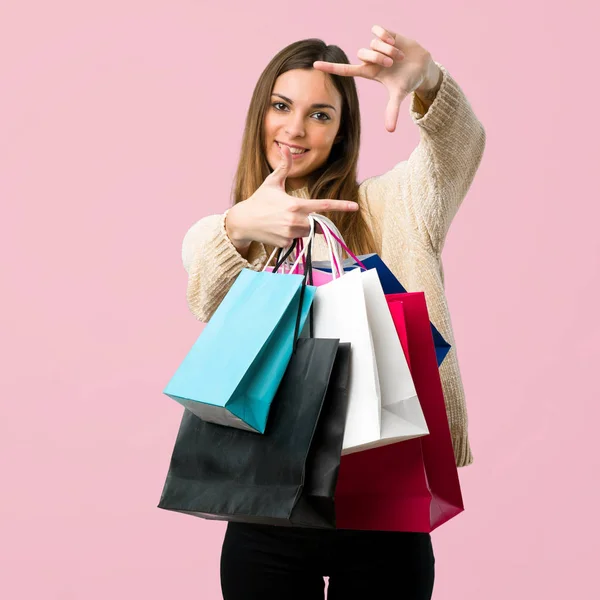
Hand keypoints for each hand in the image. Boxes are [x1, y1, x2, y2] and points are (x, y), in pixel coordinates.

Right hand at [226, 143, 358, 250]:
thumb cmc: (258, 200)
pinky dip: (290, 237)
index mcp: (296, 205)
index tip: (355, 206)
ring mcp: (291, 234)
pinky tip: (277, 231)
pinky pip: (296, 241)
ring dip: (300, 228)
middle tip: (292, 215)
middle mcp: (295, 221)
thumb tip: (286, 148)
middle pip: (316, 223)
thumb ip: (283, 166)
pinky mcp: (285, 244)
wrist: (243, 222)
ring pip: (306, 233)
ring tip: (282, 222)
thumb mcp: (272, 182)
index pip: (323, 205)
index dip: (341, 206)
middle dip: (310, 220)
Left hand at [313, 25, 440, 132]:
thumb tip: (390, 131)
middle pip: (363, 54)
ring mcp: (377, 47)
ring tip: (399, 56)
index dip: (330, 68)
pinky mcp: (385, 35)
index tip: (315, 65)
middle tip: (392, 64)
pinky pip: (378, 31)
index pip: (345, 70)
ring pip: (373, 44)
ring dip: (388, 50)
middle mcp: (370, 59)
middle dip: (379, 59)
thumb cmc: (407, 82)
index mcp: (369, 73)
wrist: (422, 67)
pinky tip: (394, 41)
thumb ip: (392, 111)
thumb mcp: (399, 95)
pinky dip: (386, 36)